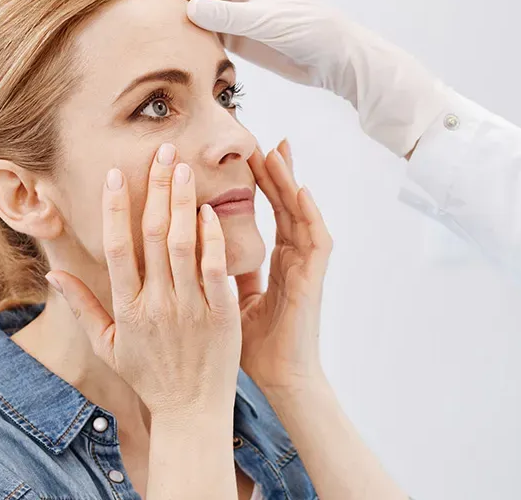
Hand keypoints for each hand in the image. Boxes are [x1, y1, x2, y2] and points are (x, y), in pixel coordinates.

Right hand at [48, 143, 241, 418]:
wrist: (193, 411)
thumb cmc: (150, 377)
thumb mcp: (108, 345)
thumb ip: (81, 305)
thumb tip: (52, 269)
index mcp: (126, 308)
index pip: (116, 247)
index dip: (115, 207)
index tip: (115, 172)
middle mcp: (156, 304)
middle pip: (152, 235)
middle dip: (156, 189)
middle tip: (162, 150)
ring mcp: (190, 308)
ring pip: (183, 244)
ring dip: (183, 202)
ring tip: (184, 167)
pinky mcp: (221, 314)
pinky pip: (215, 267)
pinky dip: (213, 237)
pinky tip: (210, 211)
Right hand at [122, 0, 453, 156]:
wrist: (339, 58)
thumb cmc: (312, 30)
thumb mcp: (267, 20)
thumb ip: (228, 15)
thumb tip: (188, 7)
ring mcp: (237, 13)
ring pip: (192, 7)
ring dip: (166, 9)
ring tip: (131, 15)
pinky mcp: (241, 37)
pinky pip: (205, 31)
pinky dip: (184, 34)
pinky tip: (163, 41)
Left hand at [236, 140, 331, 393]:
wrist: (279, 380)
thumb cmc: (254, 348)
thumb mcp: (231, 302)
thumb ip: (226, 274)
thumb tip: (204, 250)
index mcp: (277, 263)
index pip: (269, 213)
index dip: (261, 184)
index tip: (248, 156)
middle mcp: (294, 260)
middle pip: (286, 205)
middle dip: (276, 172)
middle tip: (262, 140)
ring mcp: (306, 268)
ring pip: (301, 214)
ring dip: (290, 182)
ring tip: (277, 151)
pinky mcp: (312, 280)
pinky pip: (317, 240)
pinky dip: (310, 214)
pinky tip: (301, 191)